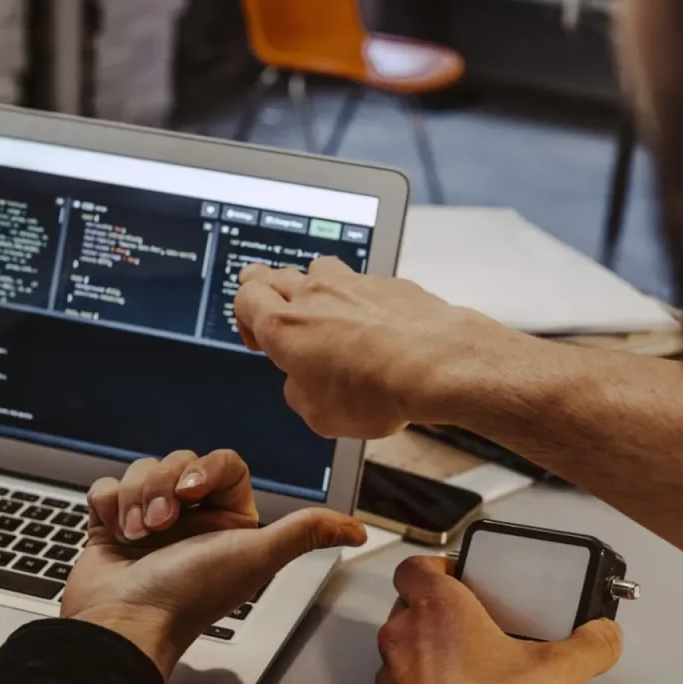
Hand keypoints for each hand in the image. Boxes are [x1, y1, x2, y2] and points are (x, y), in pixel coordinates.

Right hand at [62, 450, 367, 675]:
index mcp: (229, 524)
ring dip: (136, 499)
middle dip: (164, 487)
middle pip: (179, 461)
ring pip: (144, 471)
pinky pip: (110, 486)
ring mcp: (151, 522)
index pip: (223, 463)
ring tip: (138, 535)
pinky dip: (110, 505)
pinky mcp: (114, 525)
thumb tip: (358, 530)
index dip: (205, 469)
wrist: (121, 623)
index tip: (193, 490)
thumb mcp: (255, 558)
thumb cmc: (186, 595)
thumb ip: (305, 533)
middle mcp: (192, 520)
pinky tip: (116, 532)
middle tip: (162, 524)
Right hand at [234, 256, 526, 437]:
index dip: (245, 316)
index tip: (259, 338)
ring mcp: (352, 284)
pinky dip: (360, 299)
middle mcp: (314, 296)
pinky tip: (373, 323)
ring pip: (318, 269)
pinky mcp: (388, 284)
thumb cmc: (376, 391)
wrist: (437, 365)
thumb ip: (299, 392)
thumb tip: (303, 383)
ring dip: (314, 286)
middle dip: (267, 290)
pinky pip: (362, 283)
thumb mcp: (319, 415)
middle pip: (274, 274)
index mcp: (284, 326)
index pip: (245, 298)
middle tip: (273, 307)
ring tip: (324, 309)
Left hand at [376, 555, 621, 683]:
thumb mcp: (559, 675)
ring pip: (405, 647)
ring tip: (472, 666)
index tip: (463, 575)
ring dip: (431, 651)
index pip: (417, 564)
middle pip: (411, 604)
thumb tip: (603, 636)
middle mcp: (405, 638)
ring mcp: (391, 678)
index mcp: (438, 610)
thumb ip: (590, 646)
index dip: (439, 566)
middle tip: (477, 621)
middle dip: (442, 610)